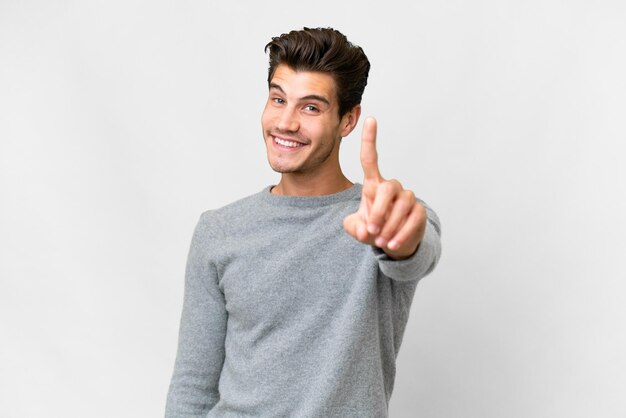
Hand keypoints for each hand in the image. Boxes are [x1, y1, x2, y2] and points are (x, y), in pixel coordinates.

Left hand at [343, 117, 426, 259]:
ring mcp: (408, 198)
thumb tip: (363, 230)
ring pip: (401, 207)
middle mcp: (392, 187)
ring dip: (389, 226)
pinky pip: (412, 221)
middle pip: (386, 189)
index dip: (370, 139)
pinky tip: (392, 245)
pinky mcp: (419, 212)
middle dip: (378, 211)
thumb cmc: (373, 229)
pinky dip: (401, 235)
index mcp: (374, 185)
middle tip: (372, 230)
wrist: (392, 244)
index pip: (370, 158)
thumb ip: (353, 227)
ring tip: (381, 241)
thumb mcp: (356, 228)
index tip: (370, 119)